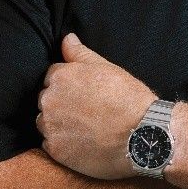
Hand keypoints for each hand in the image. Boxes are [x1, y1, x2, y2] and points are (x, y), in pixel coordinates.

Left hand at [37, 33, 155, 179]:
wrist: (142, 134)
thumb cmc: (127, 98)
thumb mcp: (106, 67)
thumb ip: (79, 53)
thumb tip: (66, 38)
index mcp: (60, 76)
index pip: (53, 77)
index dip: (70, 85)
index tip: (84, 94)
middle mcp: (49, 100)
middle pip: (46, 100)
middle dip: (61, 103)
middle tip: (87, 111)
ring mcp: (51, 126)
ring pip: (45, 122)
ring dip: (59, 124)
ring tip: (86, 128)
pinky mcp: (55, 150)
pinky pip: (50, 145)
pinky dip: (63, 144)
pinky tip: (83, 143)